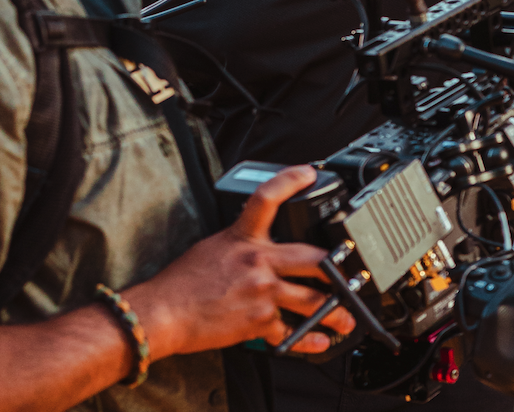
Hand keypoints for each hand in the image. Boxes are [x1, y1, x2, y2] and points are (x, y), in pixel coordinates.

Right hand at [126, 166, 354, 359]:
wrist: (160, 314)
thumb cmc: (179, 284)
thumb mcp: (212, 247)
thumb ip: (241, 241)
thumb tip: (258, 241)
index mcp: (243, 239)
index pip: (268, 198)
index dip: (291, 181)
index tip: (309, 173)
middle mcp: (258, 263)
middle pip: (313, 257)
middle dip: (338, 266)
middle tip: (353, 269)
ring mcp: (262, 293)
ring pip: (312, 300)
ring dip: (334, 310)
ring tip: (348, 315)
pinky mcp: (258, 321)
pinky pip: (292, 332)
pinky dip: (309, 340)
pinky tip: (322, 340)